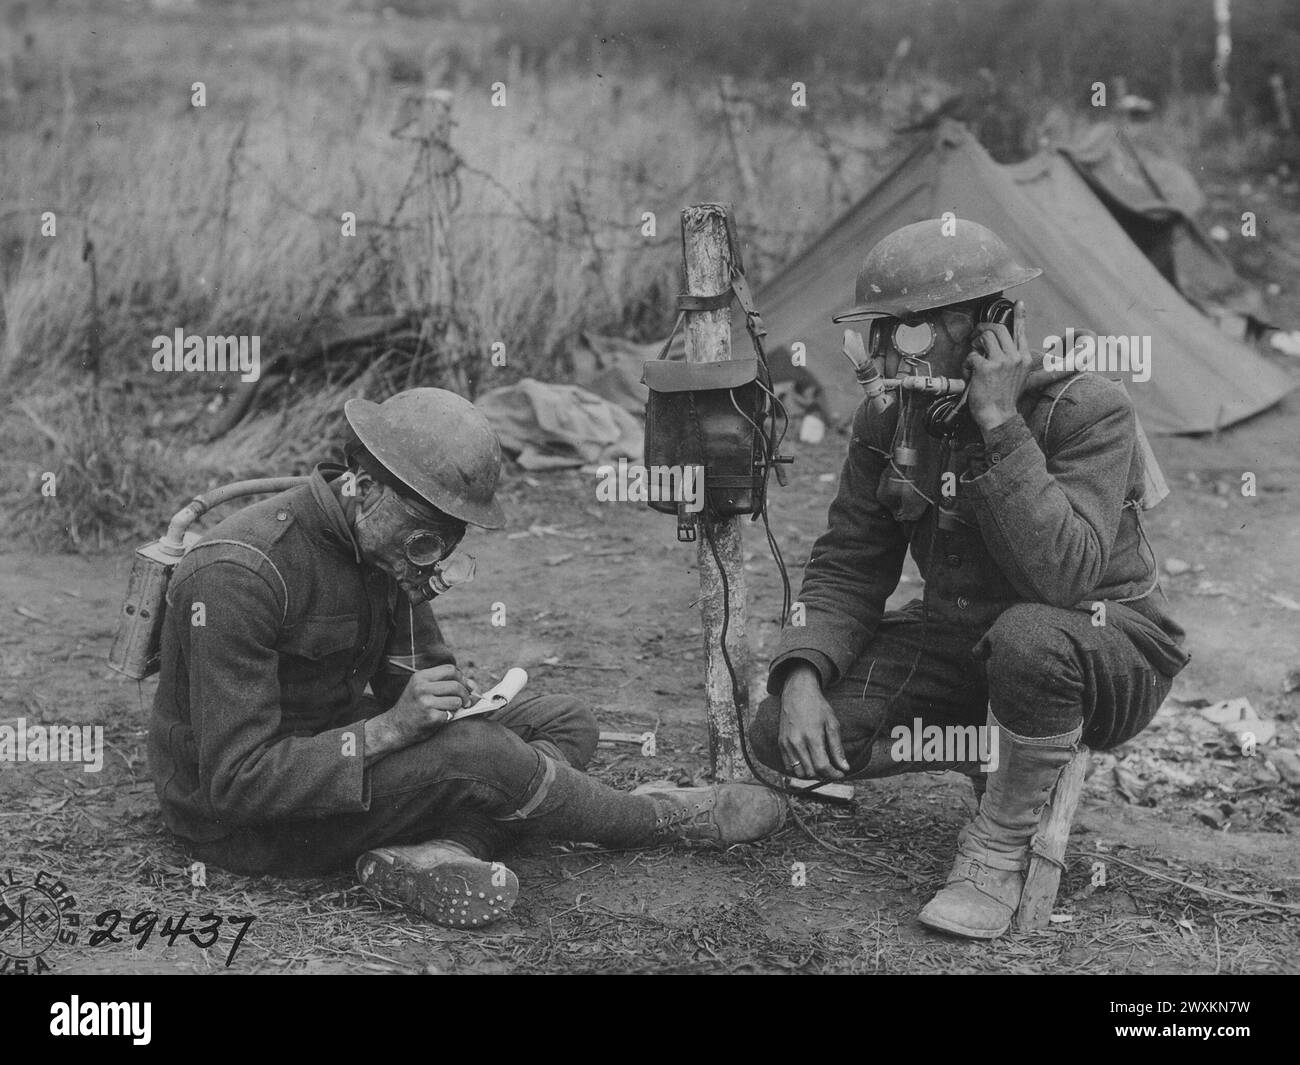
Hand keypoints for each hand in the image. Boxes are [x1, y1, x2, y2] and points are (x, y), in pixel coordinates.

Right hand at [389, 663, 470, 730]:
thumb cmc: (414, 707)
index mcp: (421, 676)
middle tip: (466, 702)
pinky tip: (440, 718)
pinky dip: (449, 717)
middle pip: (456, 684)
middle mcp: (422, 687)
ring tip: (450, 710)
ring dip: (458, 707)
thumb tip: (474, 685)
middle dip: (466, 693)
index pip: (451, 669)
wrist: (395, 727)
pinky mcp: (429, 717)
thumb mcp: (424, 689)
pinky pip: (450, 714)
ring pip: (456, 700)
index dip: (462, 678)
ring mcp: (425, 702)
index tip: (464, 686)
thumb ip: (447, 684)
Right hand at [779, 665, 848, 778]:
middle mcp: (797, 742)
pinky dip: (799, 769)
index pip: (822, 766)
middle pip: (811, 772)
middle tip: (832, 770)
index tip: (840, 774)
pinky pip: (789, 766)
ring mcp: (787, 744)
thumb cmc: (817, 706)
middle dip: (824, 775)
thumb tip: (845, 767)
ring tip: (820, 767)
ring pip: (799, 773)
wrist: (797, 692)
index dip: (833, 774)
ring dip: (811, 774)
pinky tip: (809, 762)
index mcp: (812, 737)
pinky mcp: (781, 743)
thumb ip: (837, 748)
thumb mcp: (832, 724)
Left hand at [963, 299, 1032, 431]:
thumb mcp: (1019, 378)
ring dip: (974, 345)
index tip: (1018, 303)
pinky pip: (972, 355)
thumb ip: (1014, 361)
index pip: (1021, 332)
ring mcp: (1001, 361)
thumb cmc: (1004, 398)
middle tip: (976, 335)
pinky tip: (969, 374)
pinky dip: (967, 364)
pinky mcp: (986, 367)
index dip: (1019, 316)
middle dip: (984, 328)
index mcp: (1024, 358)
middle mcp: (1015, 357)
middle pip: (998, 329)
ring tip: (973, 357)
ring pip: (984, 337)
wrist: (999, 416)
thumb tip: (1009, 348)